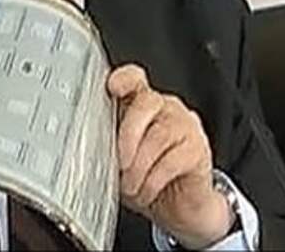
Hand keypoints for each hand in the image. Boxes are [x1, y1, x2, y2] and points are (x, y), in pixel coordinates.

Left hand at [108, 64, 232, 248]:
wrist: (179, 206)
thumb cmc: (146, 178)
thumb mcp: (120, 159)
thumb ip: (107, 145)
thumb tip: (87, 148)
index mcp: (141, 105)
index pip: (134, 79)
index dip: (124, 78)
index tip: (112, 87)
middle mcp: (164, 108)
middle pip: (146, 102)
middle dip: (128, 134)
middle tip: (120, 163)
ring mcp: (184, 125)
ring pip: (159, 135)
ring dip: (139, 167)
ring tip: (130, 186)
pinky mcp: (198, 148)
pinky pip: (172, 160)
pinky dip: (153, 180)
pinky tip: (146, 191)